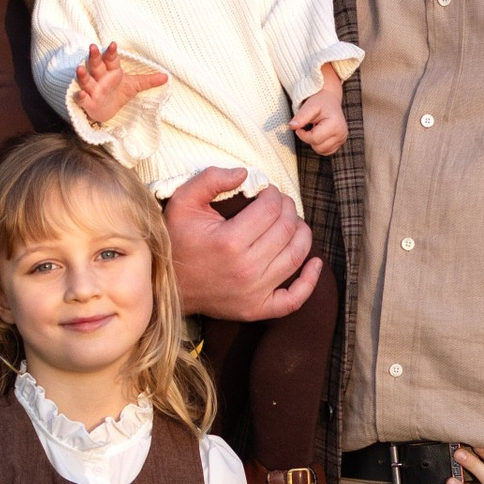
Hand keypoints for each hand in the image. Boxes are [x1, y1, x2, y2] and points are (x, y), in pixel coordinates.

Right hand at [73, 38, 163, 128]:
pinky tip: (80, 93)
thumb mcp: (134, 86)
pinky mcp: (88, 103)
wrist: (105, 110)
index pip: (111, 59)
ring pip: (86, 80)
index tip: (113, 44)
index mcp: (111, 71)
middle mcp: (100, 78)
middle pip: (96, 65)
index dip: (111, 52)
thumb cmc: (117, 92)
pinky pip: (82, 99)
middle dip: (94, 57)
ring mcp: (93, 90)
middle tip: (92, 47)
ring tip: (79, 68)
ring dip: (83, 75)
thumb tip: (166, 76)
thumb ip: (148, 80)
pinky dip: (80, 96)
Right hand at [165, 164, 319, 323]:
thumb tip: (245, 173)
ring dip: (302, 234)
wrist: (167, 285)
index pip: (271, 209)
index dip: (274, 194)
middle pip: (287, 230)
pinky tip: (315, 263)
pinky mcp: (256, 309)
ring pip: (296, 256)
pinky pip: (294, 299)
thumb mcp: (183, 202)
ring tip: (294, 223)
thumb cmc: (177, 240)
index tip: (268, 191)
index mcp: (230, 241)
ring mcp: (254, 293)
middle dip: (289, 209)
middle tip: (281, 204)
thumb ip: (210, 179)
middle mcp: (246, 269)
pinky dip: (309, 281)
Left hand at [290, 70, 349, 156]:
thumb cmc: (319, 102)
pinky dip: (319, 145)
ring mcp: (342, 139)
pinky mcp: (340, 142)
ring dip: (314, 142)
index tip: (299, 128)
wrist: (329, 98)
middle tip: (310, 126)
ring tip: (316, 128)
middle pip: (319, 147)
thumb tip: (292, 126)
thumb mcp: (309, 106)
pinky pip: (326, 151)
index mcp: (335, 125)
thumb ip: (301, 117)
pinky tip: (320, 133)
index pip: (314, 139)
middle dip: (309, 139)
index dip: (303, 135)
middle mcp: (342, 134)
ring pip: (322, 151)